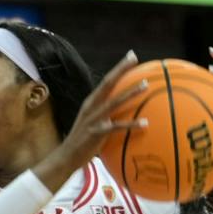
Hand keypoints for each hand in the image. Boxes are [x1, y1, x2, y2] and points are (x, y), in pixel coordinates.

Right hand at [42, 52, 147, 182]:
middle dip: (121, 69)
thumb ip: (106, 114)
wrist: (67, 156)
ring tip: (145, 85)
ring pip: (115, 102)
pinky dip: (132, 124)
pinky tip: (145, 123)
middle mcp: (92, 106)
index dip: (118, 68)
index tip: (131, 56)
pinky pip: (117, 127)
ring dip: (130, 93)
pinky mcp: (97, 132)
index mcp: (91, 102)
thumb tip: (123, 111)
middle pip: (108, 83)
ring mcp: (94, 119)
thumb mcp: (93, 122)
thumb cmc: (83, 141)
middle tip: (134, 58)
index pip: (106, 81)